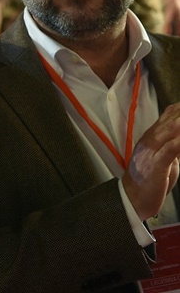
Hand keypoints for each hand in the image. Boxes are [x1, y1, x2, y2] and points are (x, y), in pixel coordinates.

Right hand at [123, 102, 179, 219]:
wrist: (131, 198)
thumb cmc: (149, 180)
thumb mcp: (164, 159)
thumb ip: (173, 147)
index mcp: (151, 138)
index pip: (167, 115)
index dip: (179, 108)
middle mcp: (149, 141)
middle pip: (169, 120)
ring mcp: (151, 152)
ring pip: (168, 132)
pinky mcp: (155, 165)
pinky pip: (169, 150)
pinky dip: (178, 142)